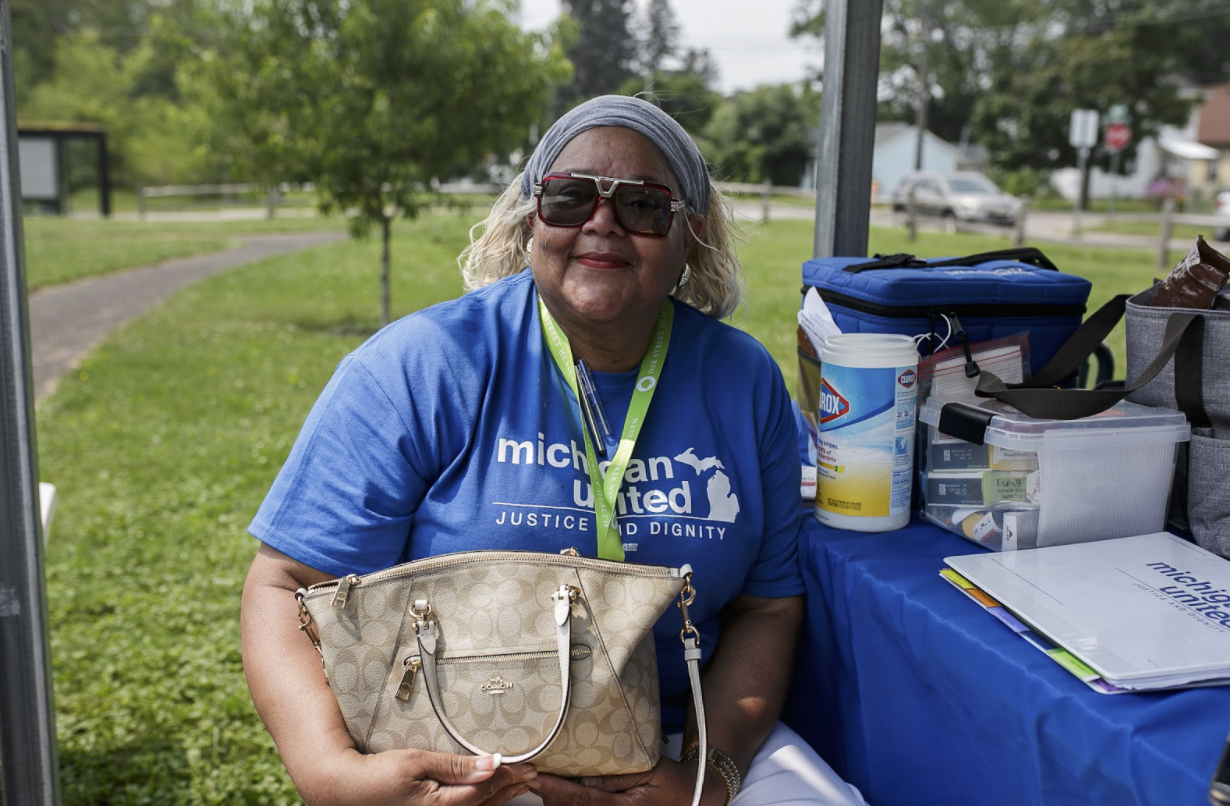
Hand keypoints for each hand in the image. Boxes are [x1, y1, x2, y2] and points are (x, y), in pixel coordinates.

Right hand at [297, 747, 537, 805]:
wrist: (346, 790)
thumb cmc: (378, 775)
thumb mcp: (417, 763)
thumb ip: (456, 766)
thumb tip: (491, 764)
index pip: (485, 791)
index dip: (508, 777)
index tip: (528, 766)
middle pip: (485, 804)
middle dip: (511, 789)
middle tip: (533, 775)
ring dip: (500, 797)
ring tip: (519, 785)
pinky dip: (482, 803)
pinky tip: (489, 797)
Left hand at [526, 757, 725, 805]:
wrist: (692, 797)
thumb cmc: (673, 782)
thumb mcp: (648, 771)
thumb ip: (614, 776)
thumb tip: (582, 776)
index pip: (582, 800)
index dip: (555, 788)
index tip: (536, 776)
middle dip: (549, 793)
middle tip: (530, 772)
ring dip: (556, 799)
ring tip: (541, 779)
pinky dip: (567, 803)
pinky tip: (560, 791)